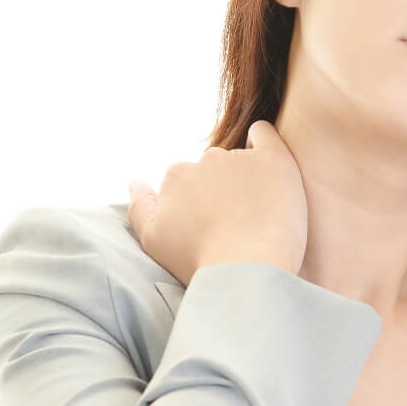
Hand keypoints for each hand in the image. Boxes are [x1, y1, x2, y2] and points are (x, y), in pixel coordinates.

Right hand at [126, 120, 308, 284]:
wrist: (246, 270)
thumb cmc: (200, 262)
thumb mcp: (154, 241)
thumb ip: (140, 207)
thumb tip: (134, 183)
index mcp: (176, 176)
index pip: (189, 183)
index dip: (202, 207)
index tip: (215, 230)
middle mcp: (205, 160)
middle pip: (215, 170)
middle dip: (225, 191)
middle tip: (240, 226)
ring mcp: (239, 158)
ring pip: (241, 160)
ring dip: (248, 179)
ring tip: (261, 217)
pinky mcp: (272, 160)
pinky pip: (265, 134)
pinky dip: (264, 142)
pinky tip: (268, 165)